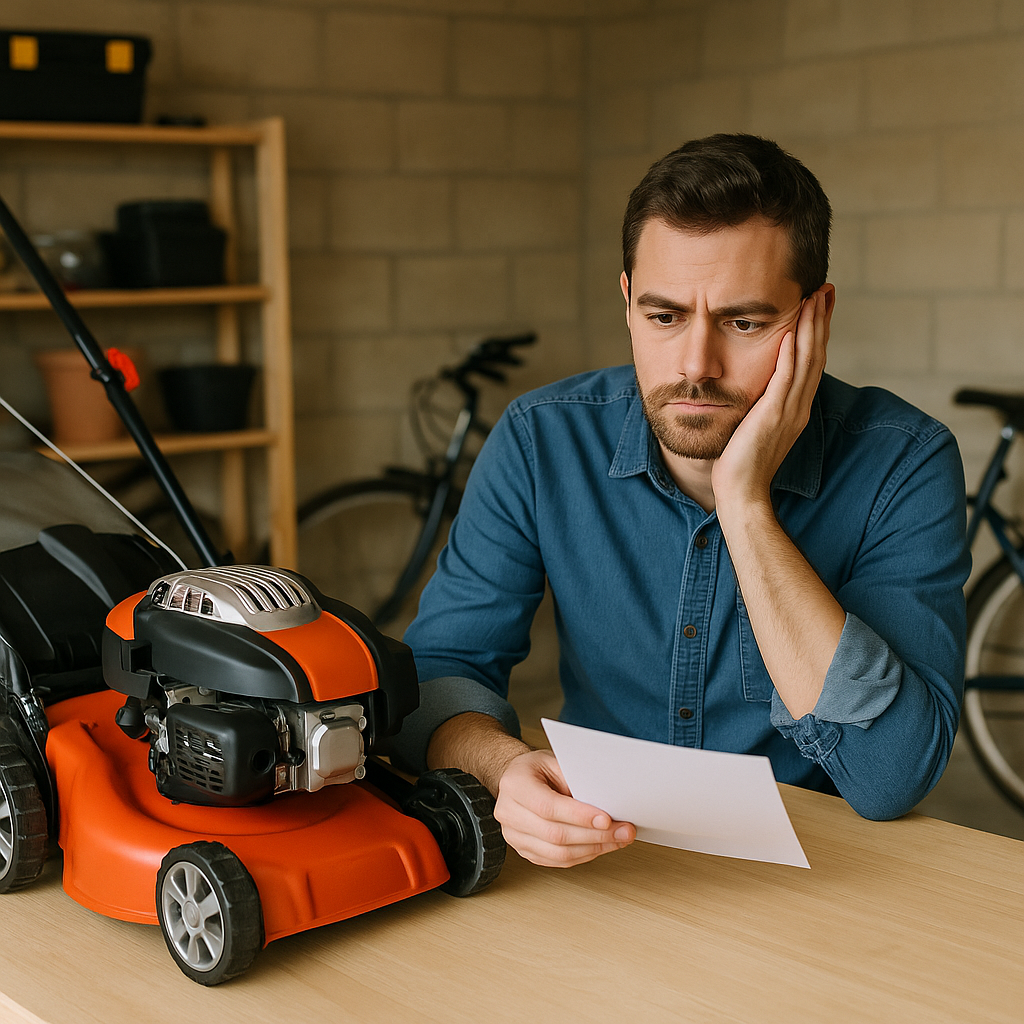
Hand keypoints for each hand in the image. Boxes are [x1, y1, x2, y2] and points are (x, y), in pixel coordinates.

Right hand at [494, 749, 635, 867]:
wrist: (516, 778)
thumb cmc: (537, 768)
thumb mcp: (555, 761)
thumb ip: (576, 779)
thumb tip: (606, 801)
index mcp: (515, 785)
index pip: (548, 807)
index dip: (579, 816)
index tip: (607, 819)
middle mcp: (509, 812)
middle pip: (555, 834)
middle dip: (595, 835)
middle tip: (623, 831)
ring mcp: (514, 835)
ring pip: (557, 853)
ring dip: (593, 849)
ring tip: (617, 840)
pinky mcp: (523, 850)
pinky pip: (556, 860)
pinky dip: (582, 855)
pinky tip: (599, 846)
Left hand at [712, 285, 833, 516]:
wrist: (740, 492)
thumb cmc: (740, 464)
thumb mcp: (755, 426)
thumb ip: (761, 404)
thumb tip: (756, 387)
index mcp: (795, 408)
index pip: (811, 361)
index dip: (817, 331)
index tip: (818, 304)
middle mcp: (798, 406)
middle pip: (816, 354)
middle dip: (821, 320)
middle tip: (825, 290)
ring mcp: (789, 411)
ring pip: (807, 361)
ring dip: (811, 328)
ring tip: (813, 298)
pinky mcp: (773, 417)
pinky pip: (785, 380)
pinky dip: (790, 354)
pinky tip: (790, 331)